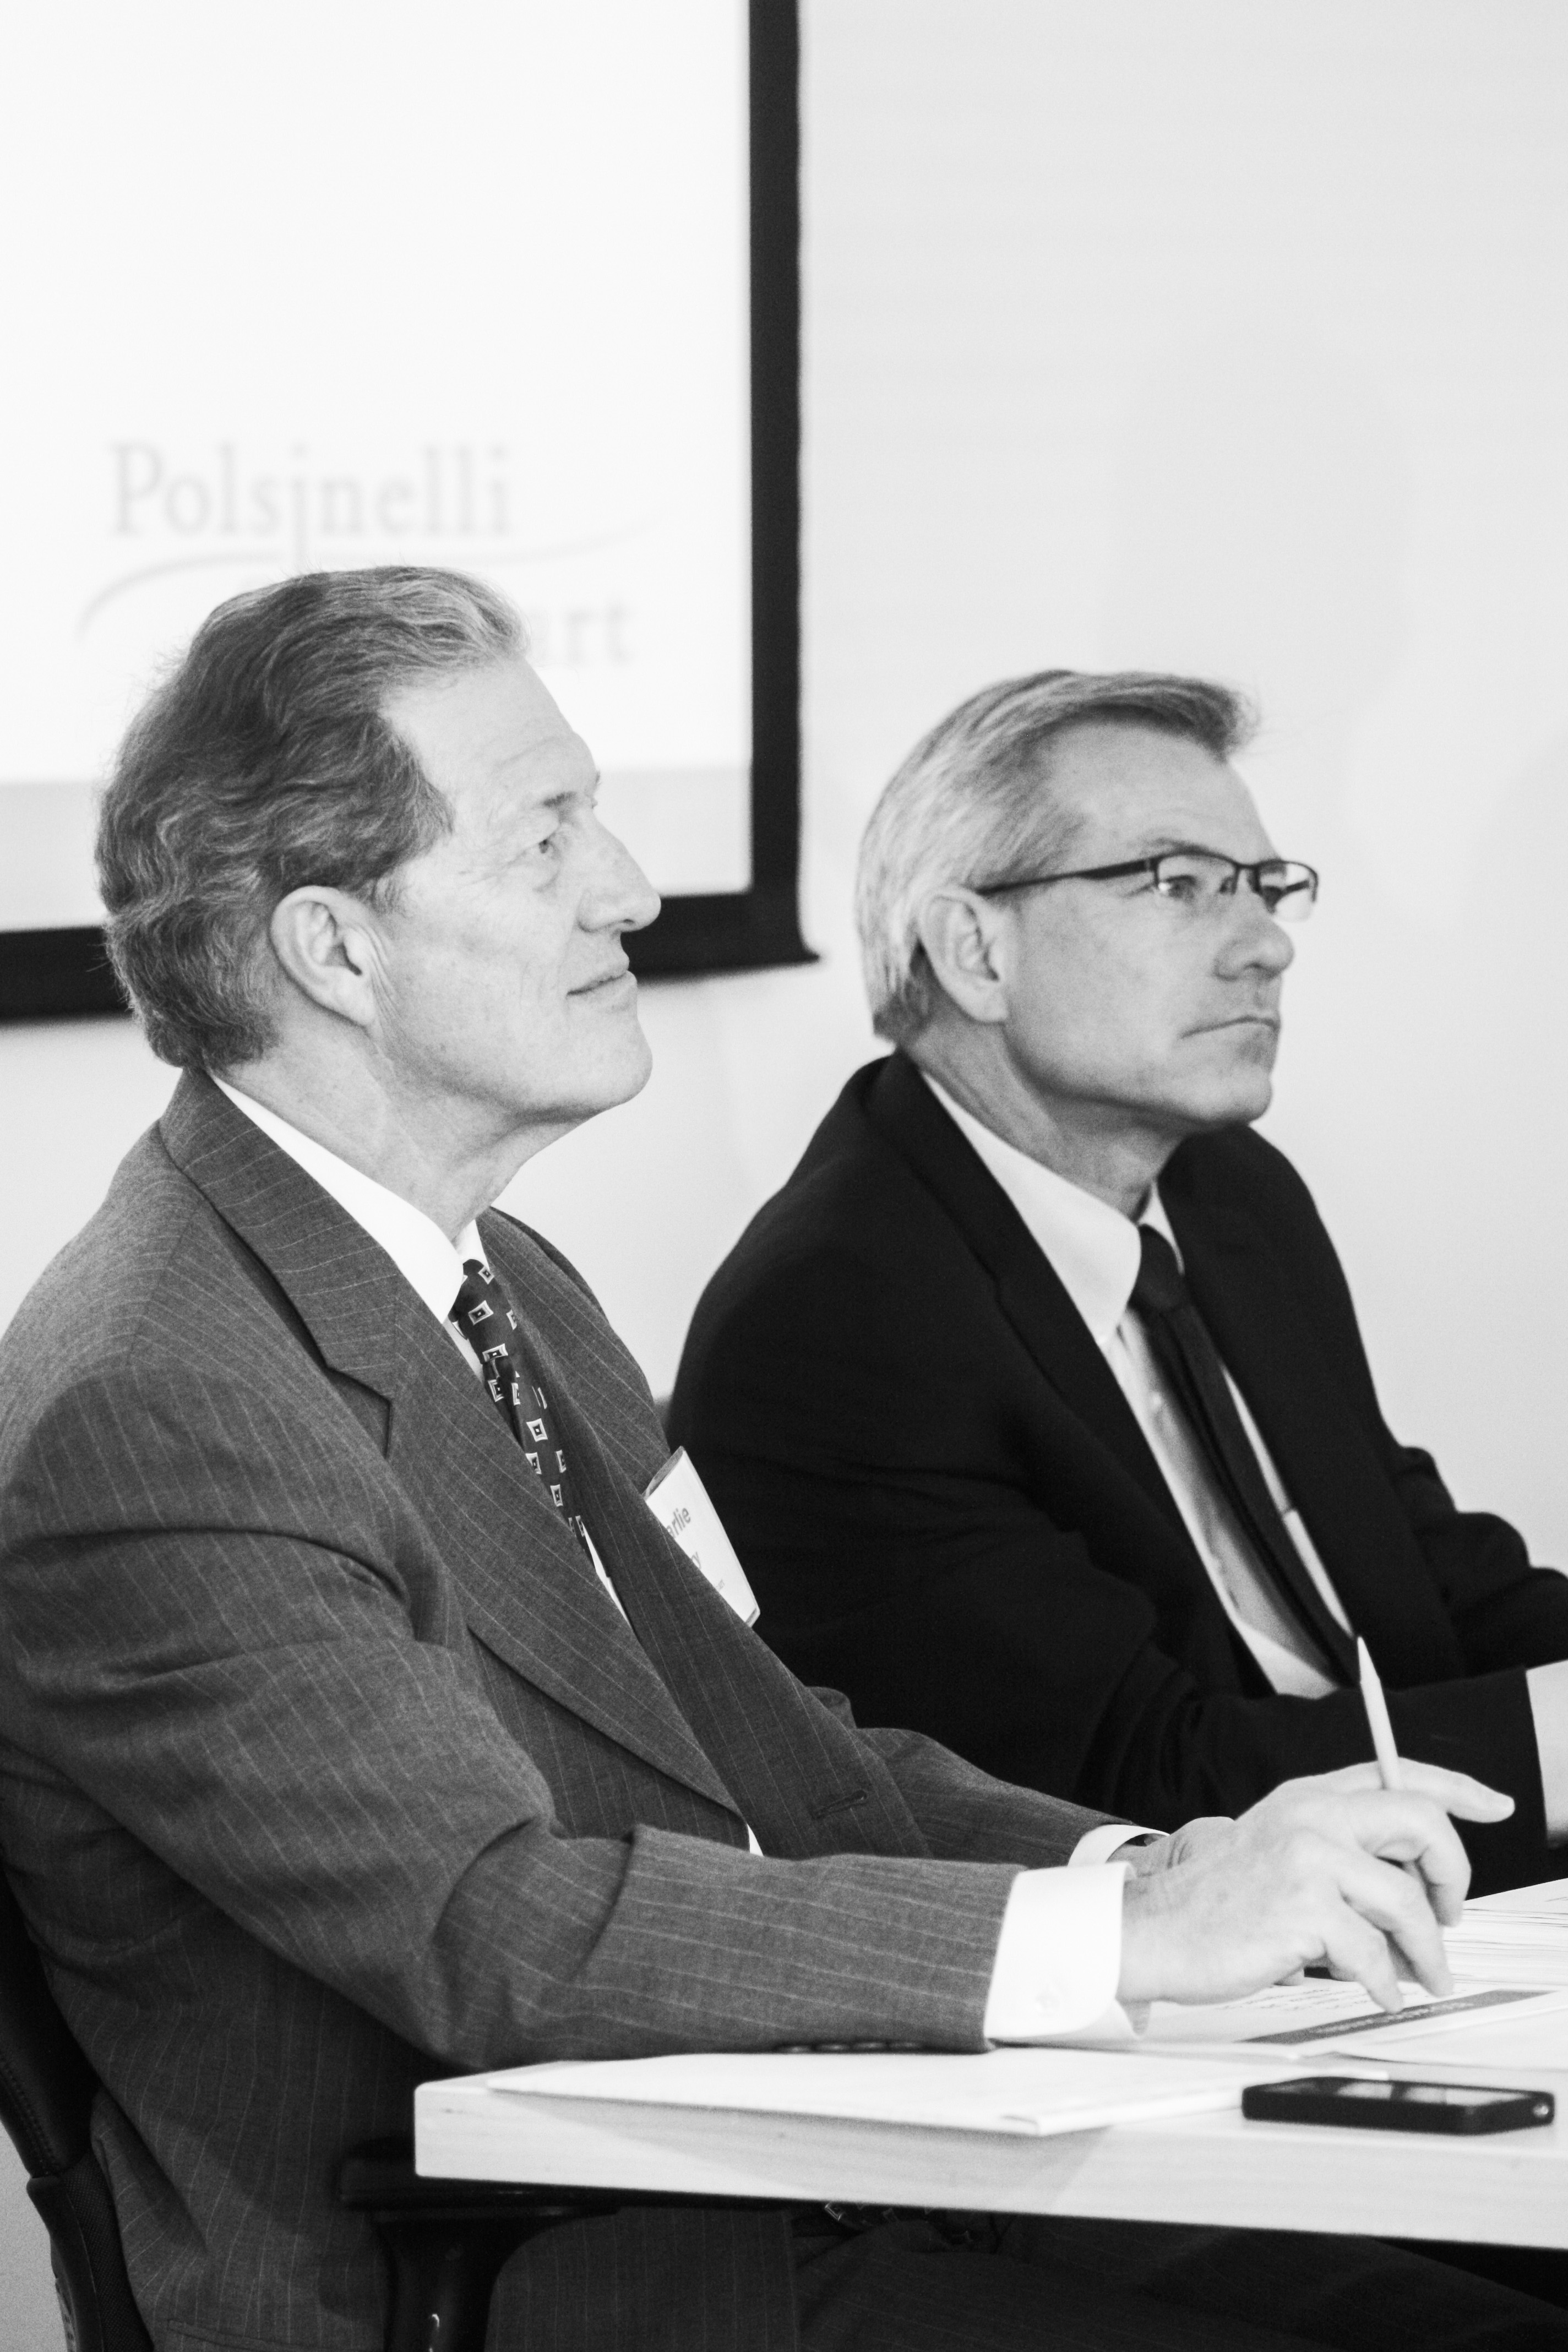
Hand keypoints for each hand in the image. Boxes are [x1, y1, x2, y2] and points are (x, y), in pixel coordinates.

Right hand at [1118, 1761, 1512, 2014]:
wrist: (1156, 1928)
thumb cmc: (1218, 1899)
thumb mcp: (1281, 1850)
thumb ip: (1342, 1851)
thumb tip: (1414, 1890)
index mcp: (1309, 1796)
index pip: (1399, 1773)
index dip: (1457, 1786)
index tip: (1493, 1803)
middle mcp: (1311, 1815)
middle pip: (1421, 1822)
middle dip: (1453, 1876)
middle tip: (1451, 1913)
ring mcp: (1306, 1858)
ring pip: (1406, 1901)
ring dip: (1427, 1951)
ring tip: (1423, 1976)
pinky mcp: (1302, 1909)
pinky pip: (1374, 1954)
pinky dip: (1385, 1983)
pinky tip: (1378, 1991)